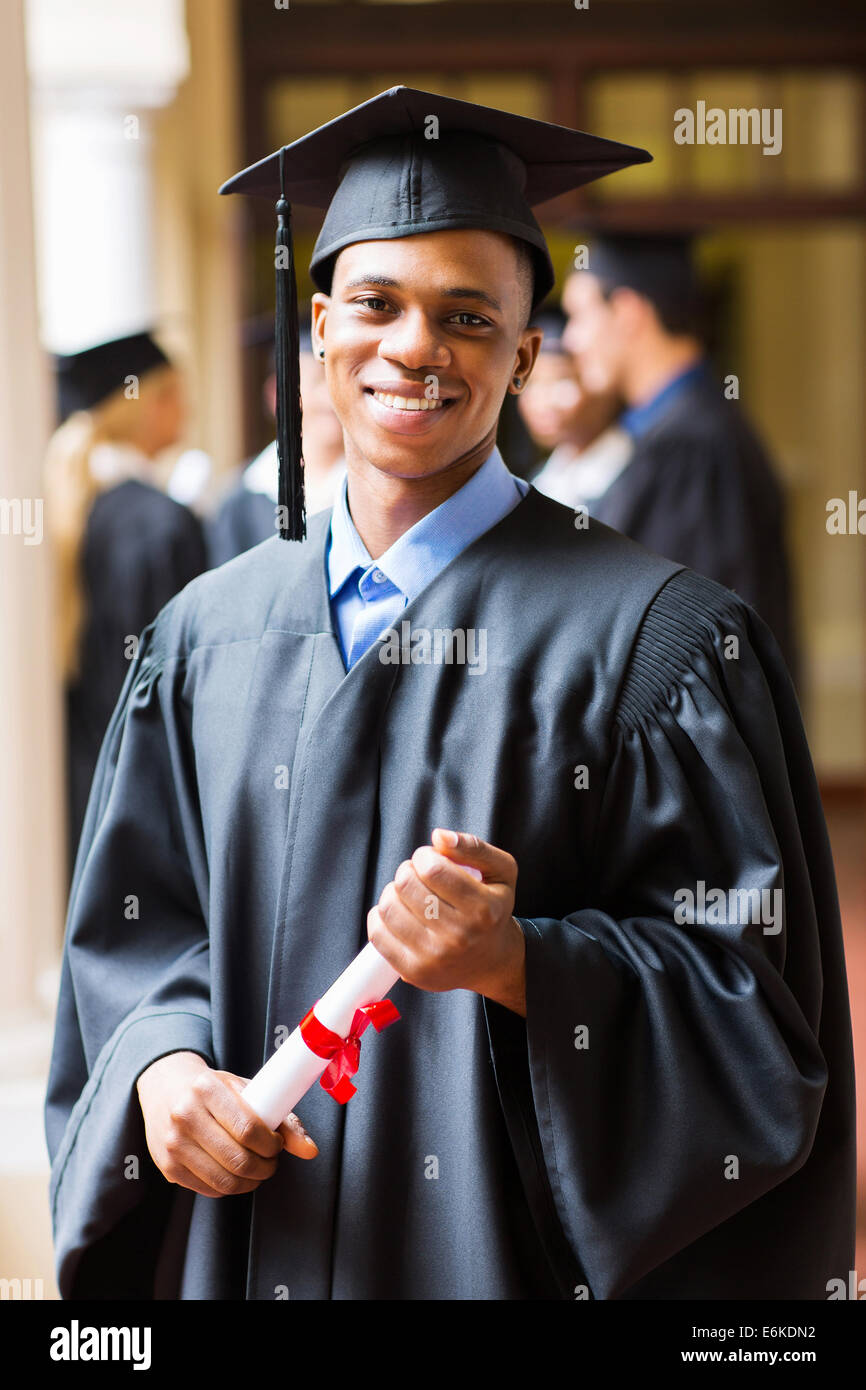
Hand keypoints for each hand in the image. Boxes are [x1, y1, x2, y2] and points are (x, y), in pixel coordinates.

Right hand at [136, 1051, 317, 1197]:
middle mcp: (185, 1115)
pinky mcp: (167, 1167)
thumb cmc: (213, 1090)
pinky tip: (233, 1173)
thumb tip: (309, 1149)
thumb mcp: (246, 1090)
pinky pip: (208, 1189)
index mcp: (206, 1088)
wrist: (166, 1090)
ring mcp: (172, 1144)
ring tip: (256, 1170)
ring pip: (224, 1181)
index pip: (248, 1128)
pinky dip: (229, 1187)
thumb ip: (281, 1118)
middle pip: (238, 1159)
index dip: (271, 1144)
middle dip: (265, 1168)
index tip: (277, 1144)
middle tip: (270, 1162)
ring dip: (250, 1182)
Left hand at [368, 829, 525, 1015]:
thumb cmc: (492, 910)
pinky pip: (378, 934)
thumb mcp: (501, 872)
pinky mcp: (414, 972)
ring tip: (408, 895)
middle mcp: (459, 936)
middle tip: (419, 877)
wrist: (491, 961)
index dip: (424, 855)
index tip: (430, 860)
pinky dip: (380, 917)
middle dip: (407, 871)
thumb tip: (438, 836)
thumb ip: (473, 846)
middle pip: (406, 885)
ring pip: (388, 907)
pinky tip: (398, 914)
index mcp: (483, 909)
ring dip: (393, 892)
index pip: (432, 868)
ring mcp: (434, 957)